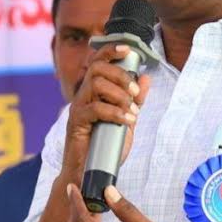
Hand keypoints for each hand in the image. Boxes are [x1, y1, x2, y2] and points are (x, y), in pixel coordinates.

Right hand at [61, 44, 150, 179]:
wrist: (90, 173)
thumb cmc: (106, 145)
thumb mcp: (126, 119)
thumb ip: (135, 99)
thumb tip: (145, 77)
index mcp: (94, 91)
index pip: (97, 61)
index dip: (110, 50)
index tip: (127, 49)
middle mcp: (83, 95)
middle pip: (97, 68)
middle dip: (120, 75)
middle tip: (134, 92)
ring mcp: (78, 108)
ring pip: (95, 84)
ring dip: (118, 94)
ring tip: (132, 110)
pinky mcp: (76, 123)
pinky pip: (94, 109)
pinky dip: (114, 112)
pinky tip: (126, 120)